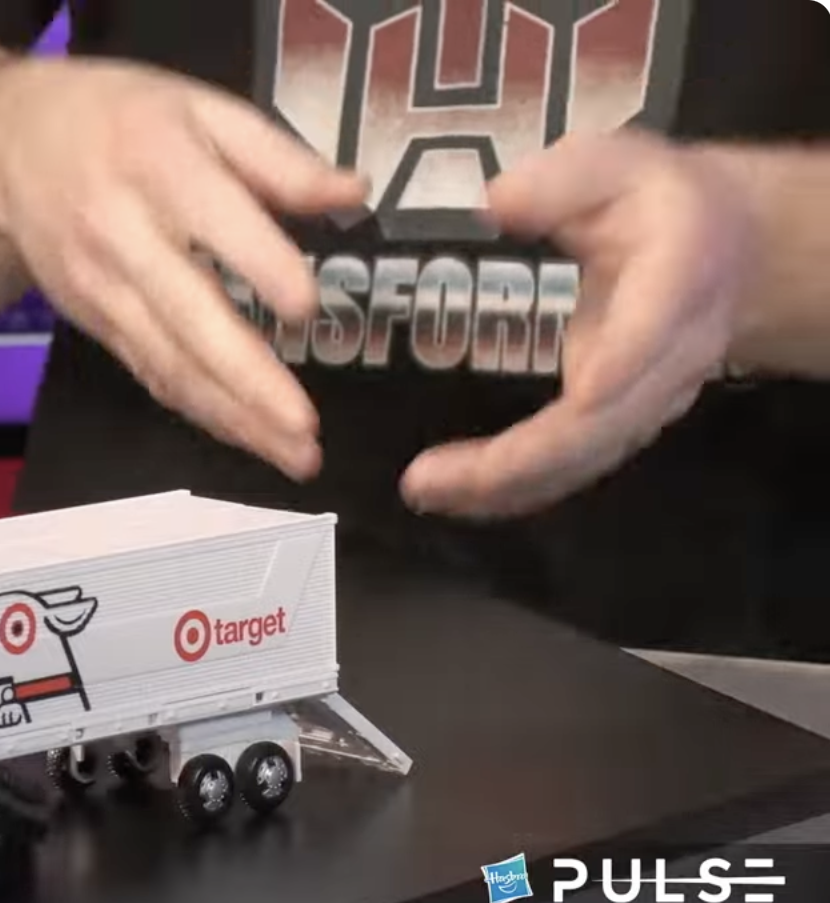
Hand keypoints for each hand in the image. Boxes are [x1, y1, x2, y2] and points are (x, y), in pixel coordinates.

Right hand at [0, 59, 369, 479]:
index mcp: (160, 167)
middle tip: (305, 428)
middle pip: (188, 319)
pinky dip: (203, 412)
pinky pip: (153, 375)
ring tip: (295, 456)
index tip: (306, 307)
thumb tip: (351, 193)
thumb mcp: (200, 107)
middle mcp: (126, 237)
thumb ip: (276, 156)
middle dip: (249, 382)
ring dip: (234, 417)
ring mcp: (105, 291)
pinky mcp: (97, 325)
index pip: (215, 223)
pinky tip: (249, 437)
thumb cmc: (122, 121)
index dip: (261, 266)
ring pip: (170, 365)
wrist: (10, 151)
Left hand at [400, 131, 756, 518]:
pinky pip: (572, 467)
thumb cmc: (652, 201)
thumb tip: (495, 204)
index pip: (638, 348)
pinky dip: (515, 489)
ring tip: (424, 492)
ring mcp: (647, 403)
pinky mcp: (622, 424)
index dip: (601, 381)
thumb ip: (560, 181)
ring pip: (583, 462)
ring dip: (504, 490)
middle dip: (513, 464)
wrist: (722, 249)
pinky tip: (455, 495)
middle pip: (597, 430)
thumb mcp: (612, 165)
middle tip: (423, 479)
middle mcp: (667, 363)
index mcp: (673, 288)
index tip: (545, 412)